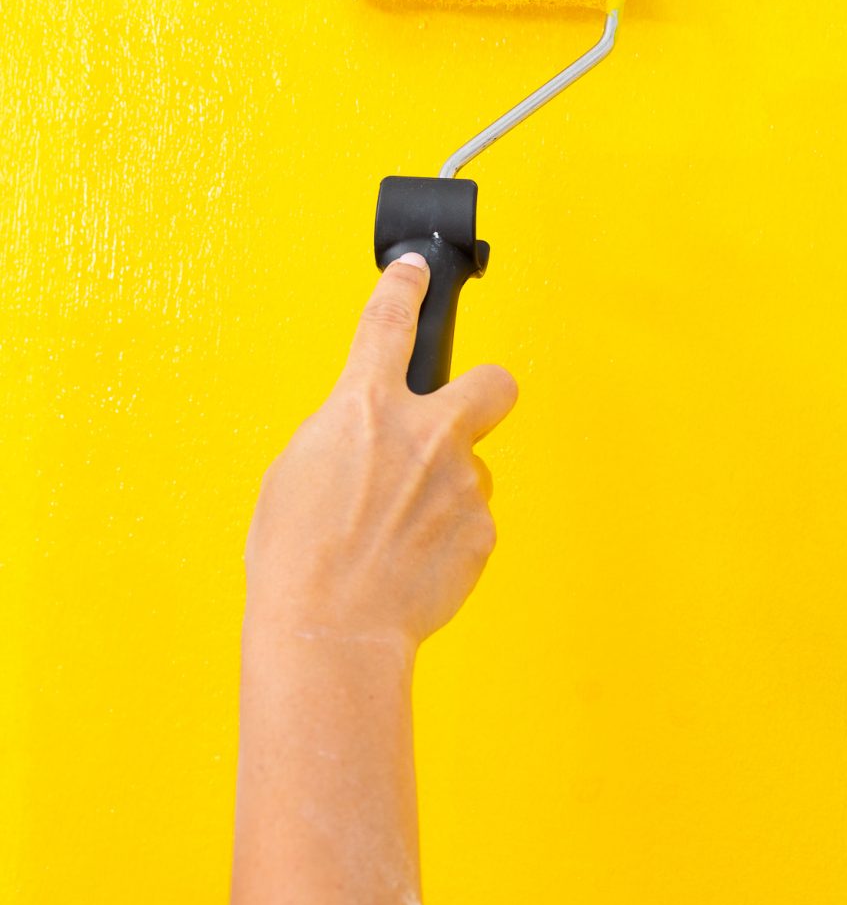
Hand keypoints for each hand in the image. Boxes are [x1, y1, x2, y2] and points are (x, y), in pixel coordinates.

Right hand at [243, 252, 517, 651]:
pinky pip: (470, 522)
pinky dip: (447, 538)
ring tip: (398, 535)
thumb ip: (344, 436)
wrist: (331, 632)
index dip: (403, 287)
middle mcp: (425, 433)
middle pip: (492, 381)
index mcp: (365, 408)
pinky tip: (412, 564)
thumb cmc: (295, 558)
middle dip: (484, 391)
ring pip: (471, 469)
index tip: (414, 272)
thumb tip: (369, 437)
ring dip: (444, 490)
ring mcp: (461, 482)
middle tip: (461, 416)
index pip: (388, 323)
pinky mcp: (482, 532)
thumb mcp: (295, 471)